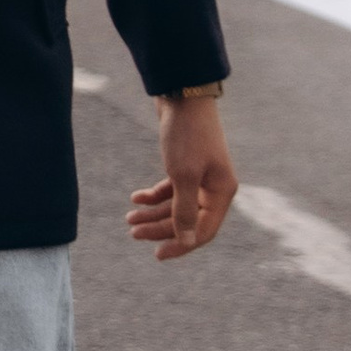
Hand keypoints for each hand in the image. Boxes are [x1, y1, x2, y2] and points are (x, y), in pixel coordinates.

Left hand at [127, 97, 236, 260]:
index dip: (181, 245)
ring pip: (176, 205)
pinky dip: (153, 195)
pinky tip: (135, 197)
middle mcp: (214, 188)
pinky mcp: (186, 166)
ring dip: (153, 213)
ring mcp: (201, 177)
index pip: (203, 231)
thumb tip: (186, 240)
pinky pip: (170, 189)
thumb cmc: (187, 135)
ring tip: (129, 218)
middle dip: (159, 228)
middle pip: (186, 220)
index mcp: (221, 193)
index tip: (157, 254)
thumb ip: (184, 210)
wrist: (182, 96)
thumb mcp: (183, 176)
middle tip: (132, 232)